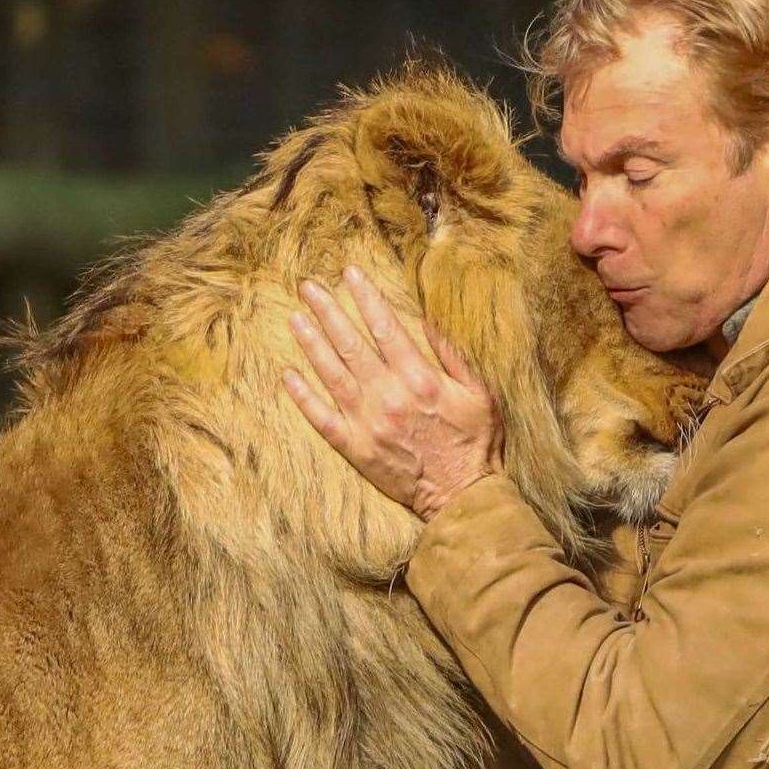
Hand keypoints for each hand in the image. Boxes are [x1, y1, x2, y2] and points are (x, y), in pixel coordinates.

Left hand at [282, 265, 503, 521]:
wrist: (463, 495)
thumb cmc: (477, 442)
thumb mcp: (480, 392)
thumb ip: (453, 355)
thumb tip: (429, 319)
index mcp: (420, 379)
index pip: (385, 327)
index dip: (366, 297)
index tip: (349, 273)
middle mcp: (389, 396)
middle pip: (351, 344)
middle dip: (328, 312)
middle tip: (307, 286)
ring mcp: (368, 423)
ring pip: (332, 375)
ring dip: (311, 344)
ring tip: (295, 319)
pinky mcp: (356, 448)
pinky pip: (322, 419)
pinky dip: (303, 397)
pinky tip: (288, 375)